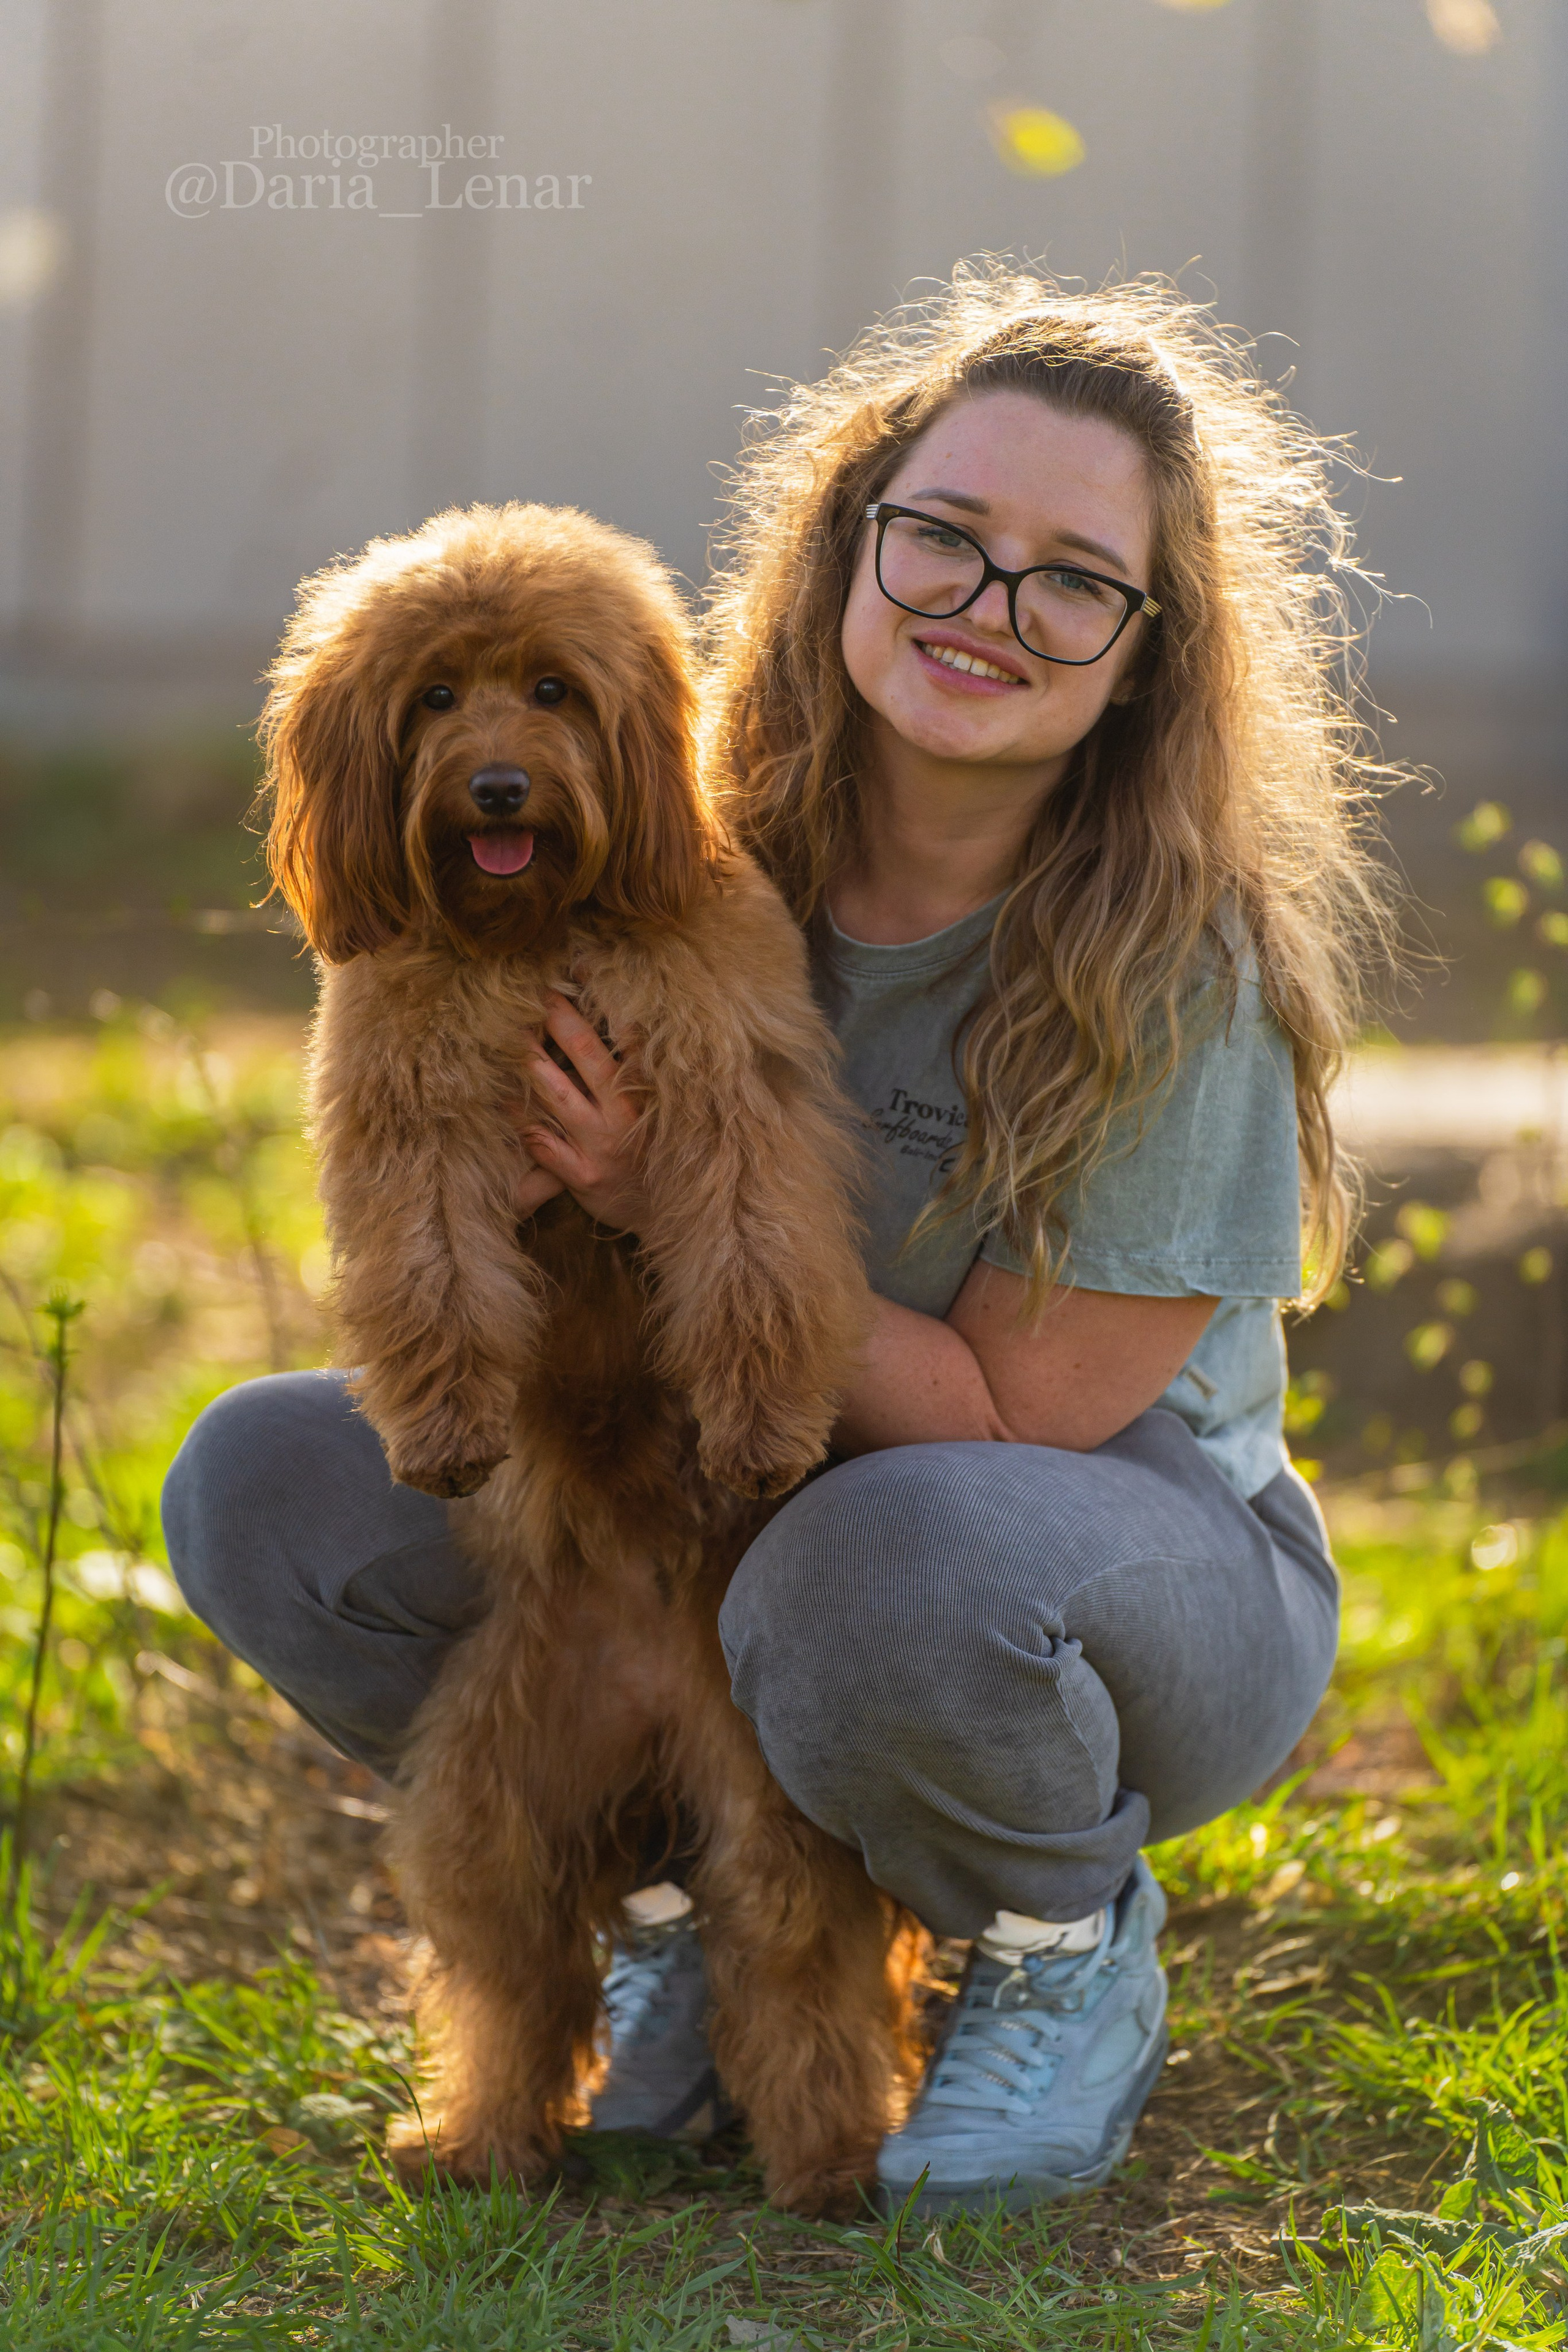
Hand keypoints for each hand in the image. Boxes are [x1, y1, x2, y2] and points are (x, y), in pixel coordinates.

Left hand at [514, 992, 649, 1231]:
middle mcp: (624, 1115)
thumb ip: (641, 1073)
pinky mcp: (582, 1176)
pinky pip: (540, 1141)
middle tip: (532, 991)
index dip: (598, 1006)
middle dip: (555, 1018)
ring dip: (527, 1061)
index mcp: (647, 1093)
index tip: (574, 977)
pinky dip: (518, 1118)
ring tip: (504, 1035)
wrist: (667, 1214)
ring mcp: (601, 1146)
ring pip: (555, 1094)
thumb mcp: (660, 1111)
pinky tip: (499, 1098)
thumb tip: (622, 1024)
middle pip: (584, 1054)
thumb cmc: (656, 1152)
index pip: (624, 1037)